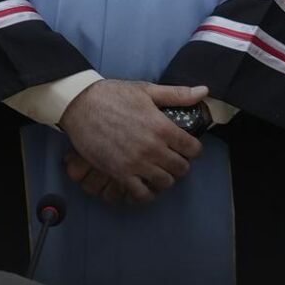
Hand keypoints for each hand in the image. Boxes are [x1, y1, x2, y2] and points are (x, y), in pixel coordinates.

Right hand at [56, 79, 207, 202]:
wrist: (79, 105)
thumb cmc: (113, 95)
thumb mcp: (146, 90)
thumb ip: (177, 94)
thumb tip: (204, 91)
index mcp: (162, 127)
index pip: (193, 149)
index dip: (193, 148)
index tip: (186, 146)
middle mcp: (153, 149)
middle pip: (181, 168)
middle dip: (181, 163)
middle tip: (172, 158)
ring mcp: (136, 164)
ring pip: (165, 182)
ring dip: (165, 177)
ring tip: (159, 169)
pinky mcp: (119, 173)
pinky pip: (141, 194)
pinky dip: (147, 193)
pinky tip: (145, 184)